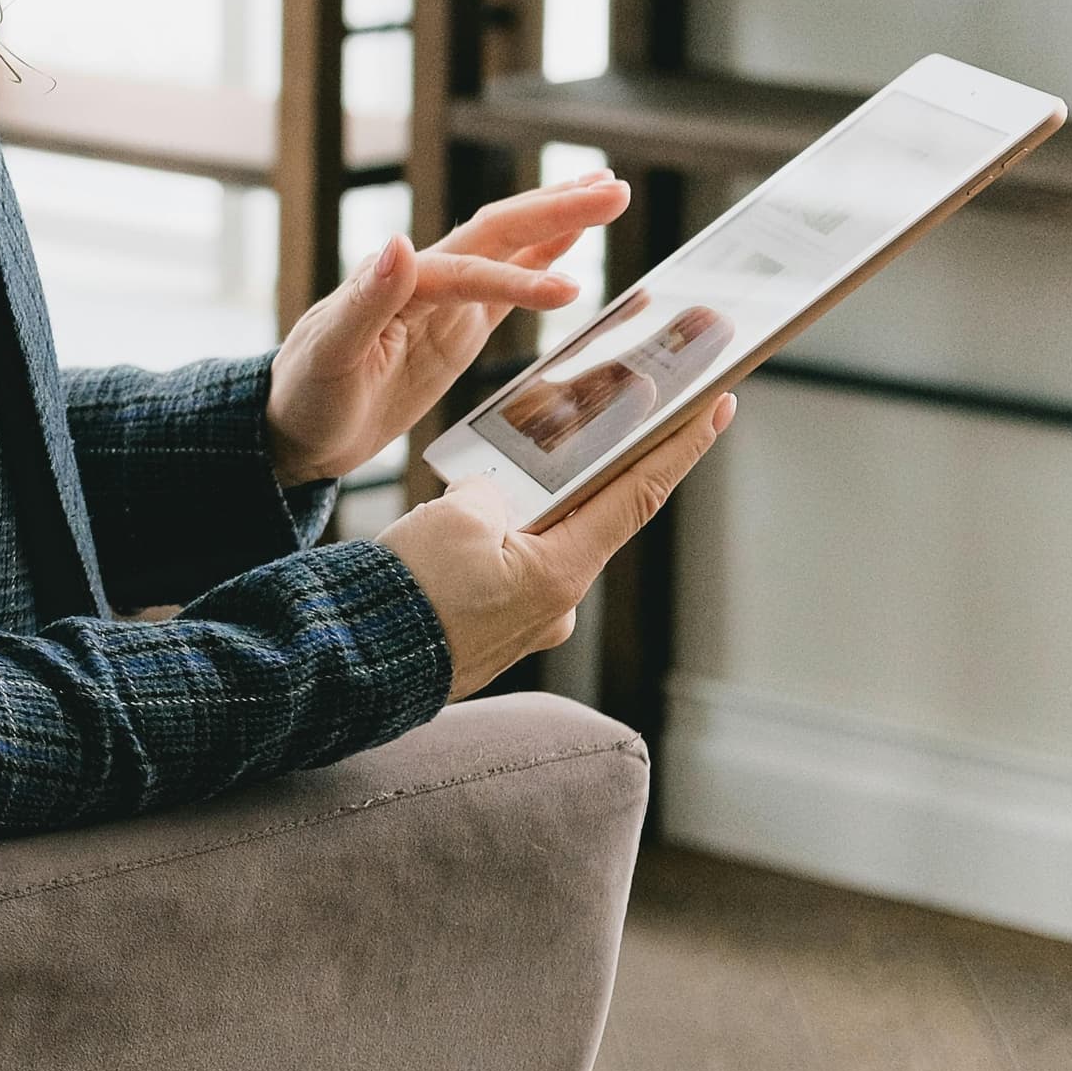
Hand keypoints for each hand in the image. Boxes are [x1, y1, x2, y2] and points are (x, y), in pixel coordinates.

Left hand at [263, 171, 629, 484]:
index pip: (468, 274)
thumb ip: (364, 301)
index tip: (569, 293)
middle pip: (498, 234)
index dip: (518, 281)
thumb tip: (398, 242)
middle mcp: (423, 282)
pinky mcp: (455, 328)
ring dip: (556, 220)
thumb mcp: (328, 355)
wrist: (295, 428)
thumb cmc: (305, 395)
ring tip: (607, 190)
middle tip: (614, 189)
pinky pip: (506, 286)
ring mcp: (443, 302)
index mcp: (397, 287)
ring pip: (509, 248)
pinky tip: (572, 242)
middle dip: (555, 212)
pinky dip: (542, 261)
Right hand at [375, 391, 732, 697]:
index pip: (638, 494)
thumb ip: (493, 490)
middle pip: (586, 516)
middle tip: (574, 431)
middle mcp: (555, 602)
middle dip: (575, 472)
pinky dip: (484, 543)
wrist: (354, 664)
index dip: (681, 447)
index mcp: (560, 573)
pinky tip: (445, 535)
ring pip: (533, 544)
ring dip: (512, 511)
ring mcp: (525, 622)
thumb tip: (495, 495)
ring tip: (465, 494)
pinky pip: (501, 571)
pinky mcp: (491, 631)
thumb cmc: (407, 594)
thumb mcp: (455, 517)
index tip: (717, 406)